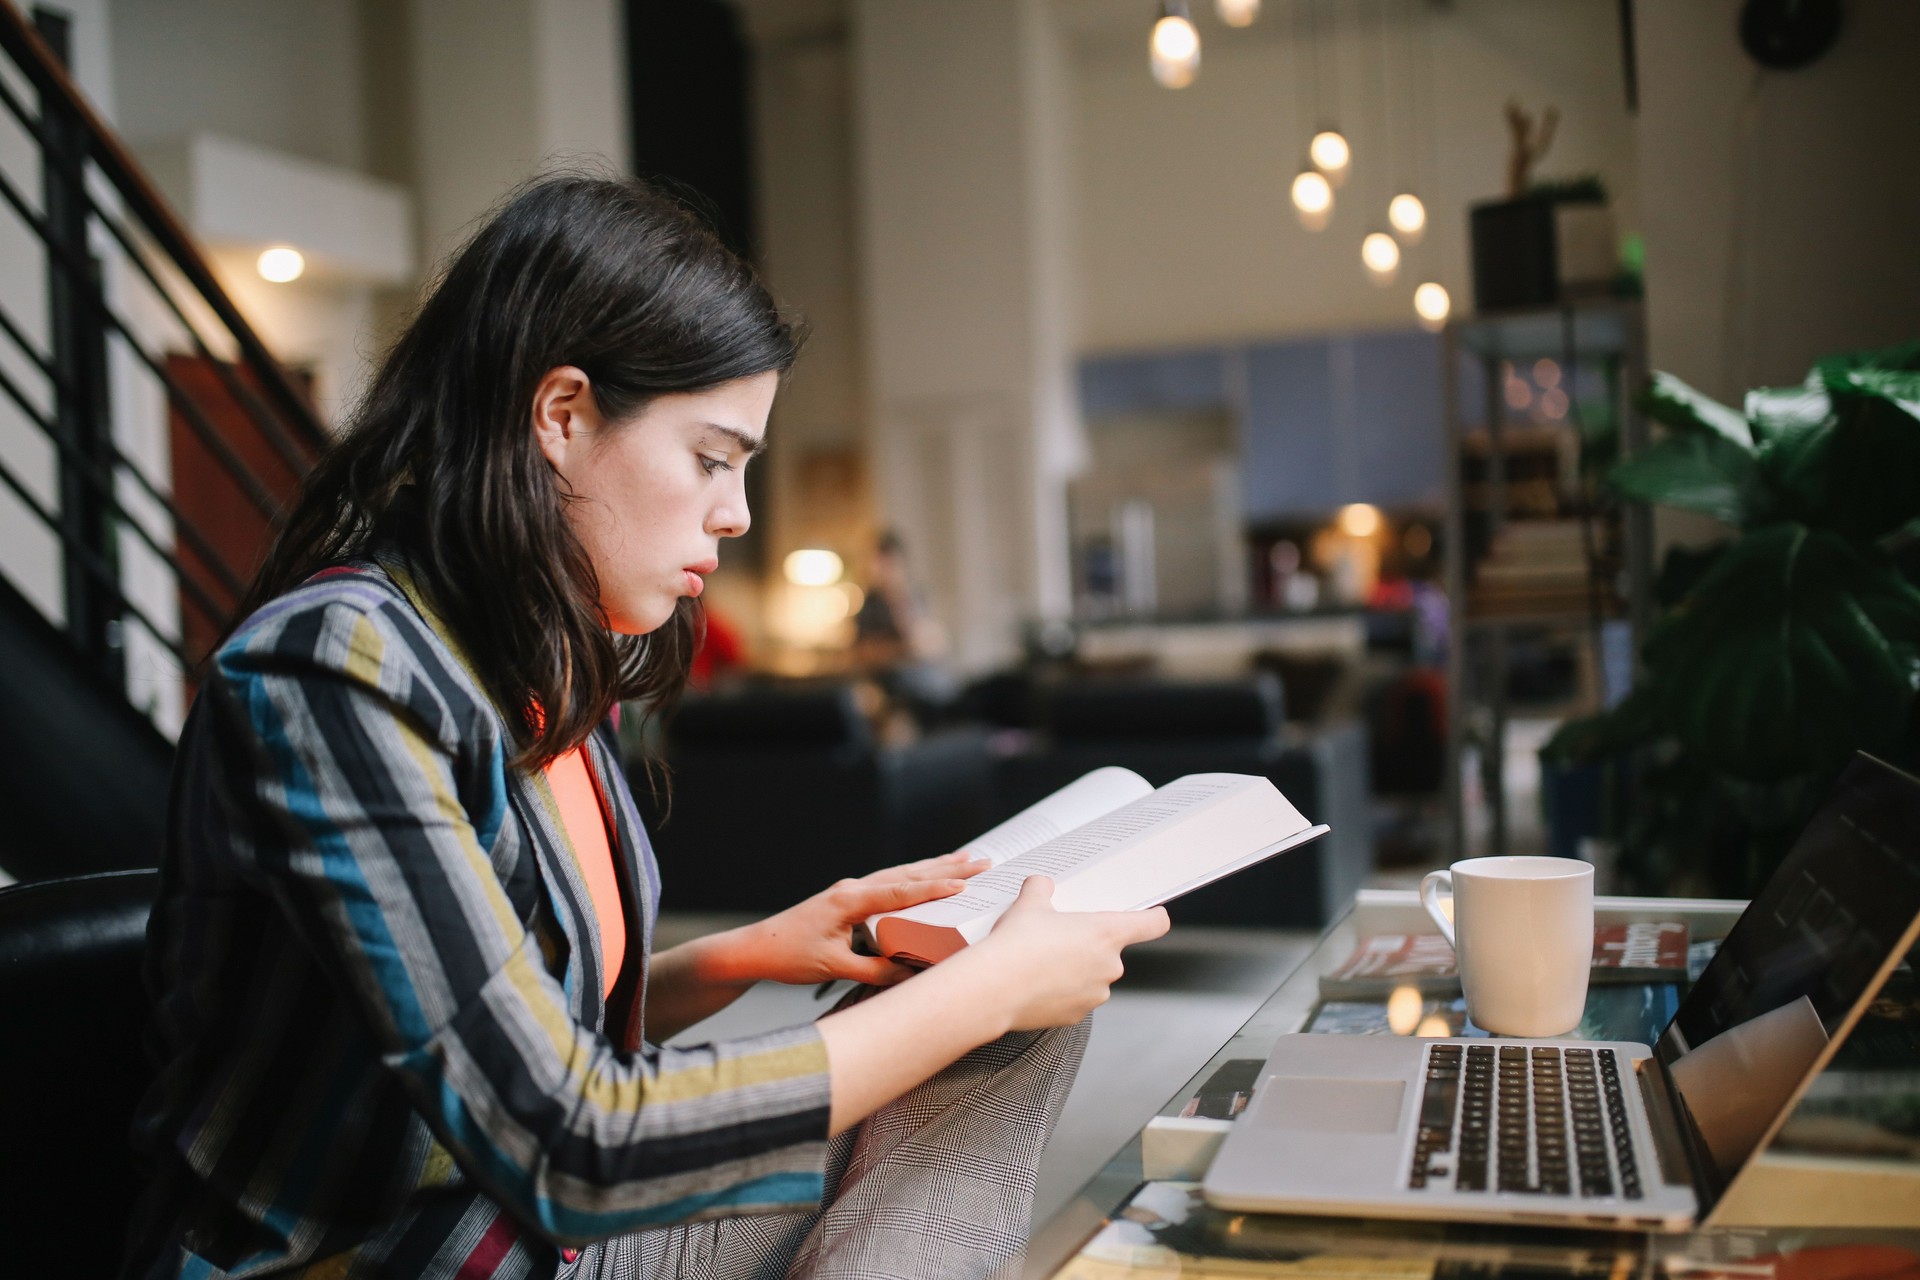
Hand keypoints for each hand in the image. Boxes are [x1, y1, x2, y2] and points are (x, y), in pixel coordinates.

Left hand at [724, 851, 990, 987]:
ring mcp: (850, 891)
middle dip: (946, 867)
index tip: (965, 883)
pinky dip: (913, 878)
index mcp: (849, 901)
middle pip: (907, 874)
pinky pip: (889, 883)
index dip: (935, 888)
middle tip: (981, 861)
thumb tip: (912, 972)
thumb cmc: (789, 956)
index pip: (901, 892)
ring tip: (965, 860)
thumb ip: (875, 970)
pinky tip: (926, 877)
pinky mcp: (848, 899)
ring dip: (933, 867)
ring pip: (900, 874)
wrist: (755, 948)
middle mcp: (852, 889)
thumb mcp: (834, 968)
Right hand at [960, 875, 1169, 1030]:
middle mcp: (1109, 966)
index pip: (1152, 924)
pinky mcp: (1076, 1016)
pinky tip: (1036, 983)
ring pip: (1092, 976)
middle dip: (1089, 945)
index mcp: (1106, 934)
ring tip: (1042, 962)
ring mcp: (1095, 994)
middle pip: (1111, 951)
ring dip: (1075, 970)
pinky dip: (1061, 992)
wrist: (993, 988)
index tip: (1154, 914)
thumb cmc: (1017, 944)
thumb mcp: (1028, 904)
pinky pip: (1075, 998)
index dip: (1154, 917)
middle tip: (1060, 937)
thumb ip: (1041, 889)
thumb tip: (1041, 884)